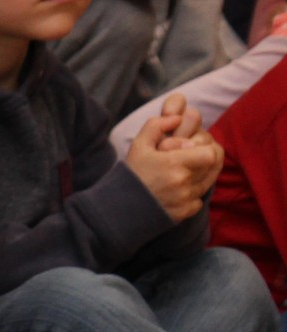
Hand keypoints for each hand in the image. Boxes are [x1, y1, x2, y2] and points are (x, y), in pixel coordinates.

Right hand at [128, 94, 222, 221]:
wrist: (118, 209)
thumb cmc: (131, 174)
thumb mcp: (138, 145)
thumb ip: (156, 126)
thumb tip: (176, 118)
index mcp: (173, 163)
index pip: (211, 154)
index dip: (207, 149)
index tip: (194, 150)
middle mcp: (182, 183)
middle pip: (213, 167)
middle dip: (205, 161)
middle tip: (191, 160)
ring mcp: (185, 199)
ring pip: (208, 183)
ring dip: (200, 177)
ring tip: (182, 175)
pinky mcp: (185, 213)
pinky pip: (198, 200)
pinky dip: (191, 196)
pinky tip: (175, 193)